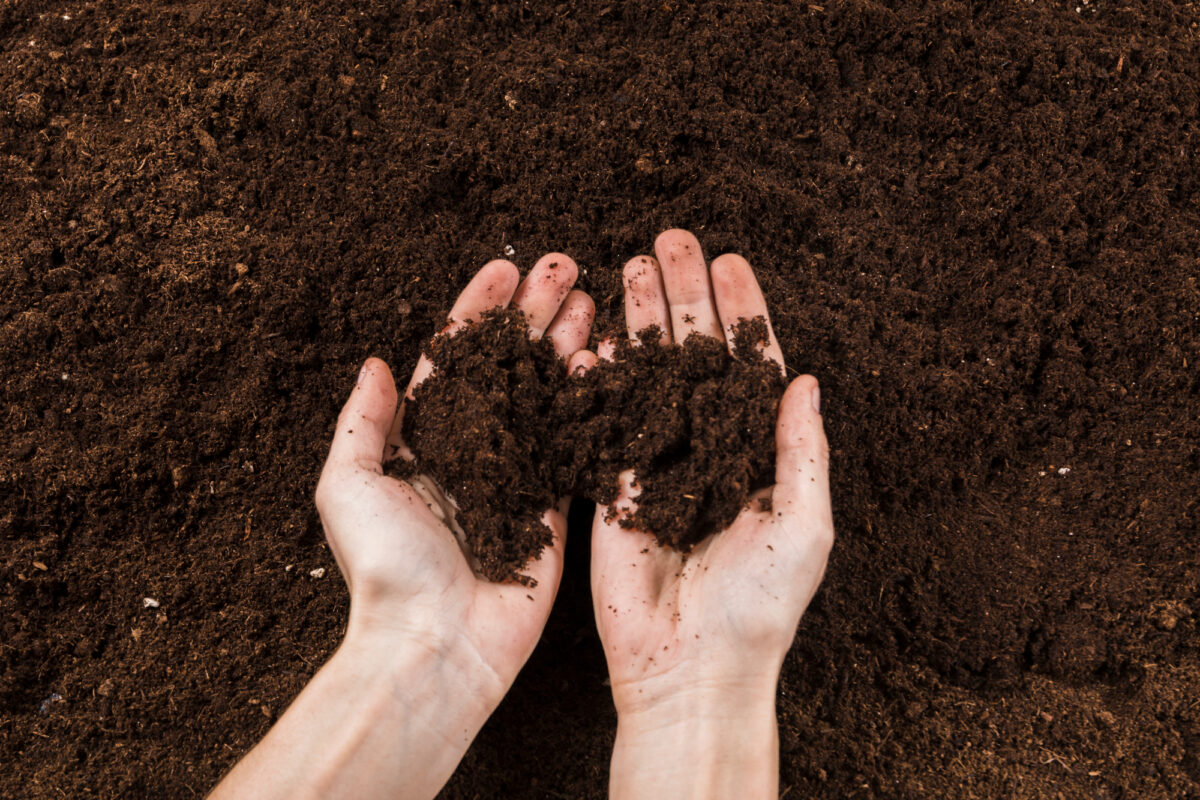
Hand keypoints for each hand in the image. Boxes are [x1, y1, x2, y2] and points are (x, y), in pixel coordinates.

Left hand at [318, 253, 593, 696]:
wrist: (437, 645)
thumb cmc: (386, 568)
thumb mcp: (348, 484)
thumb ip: (364, 421)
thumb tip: (376, 362)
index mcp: (422, 443)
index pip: (454, 360)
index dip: (479, 312)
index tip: (505, 269)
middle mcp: (473, 453)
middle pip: (508, 366)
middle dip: (534, 314)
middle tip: (564, 268)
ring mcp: (516, 477)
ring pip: (546, 393)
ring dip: (567, 342)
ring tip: (590, 297)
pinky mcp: (553, 508)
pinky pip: (574, 443)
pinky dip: (589, 398)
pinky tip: (605, 357)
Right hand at [577, 230, 832, 798]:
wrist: (690, 666)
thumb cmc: (759, 605)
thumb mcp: (804, 524)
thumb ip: (801, 449)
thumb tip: (807, 377)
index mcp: (755, 452)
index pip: (748, 366)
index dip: (741, 313)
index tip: (730, 262)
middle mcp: (705, 447)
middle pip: (692, 354)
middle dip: (683, 296)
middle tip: (671, 239)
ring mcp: (655, 461)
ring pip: (646, 373)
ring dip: (640, 318)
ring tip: (632, 262)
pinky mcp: (611, 483)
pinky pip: (603, 418)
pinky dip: (599, 373)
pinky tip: (596, 328)